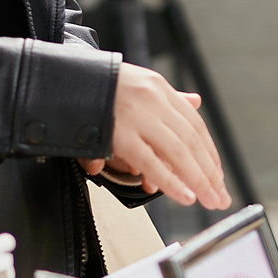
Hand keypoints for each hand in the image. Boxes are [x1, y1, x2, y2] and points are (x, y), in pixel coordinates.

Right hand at [80, 63, 229, 208]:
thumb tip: (196, 102)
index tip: (217, 175)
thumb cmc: (96, 87)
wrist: (58, 78)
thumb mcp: (137, 84)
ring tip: (209, 199)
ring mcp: (137, 116)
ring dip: (198, 180)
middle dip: (209, 173)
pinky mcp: (119, 134)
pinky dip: (171, 181)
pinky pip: (150, 161)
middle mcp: (152, 100)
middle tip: (220, 196)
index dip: (208, 152)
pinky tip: (185, 196)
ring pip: (177, 152)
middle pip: (191, 141)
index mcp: (158, 88)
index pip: (193, 124)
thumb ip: (166, 99)